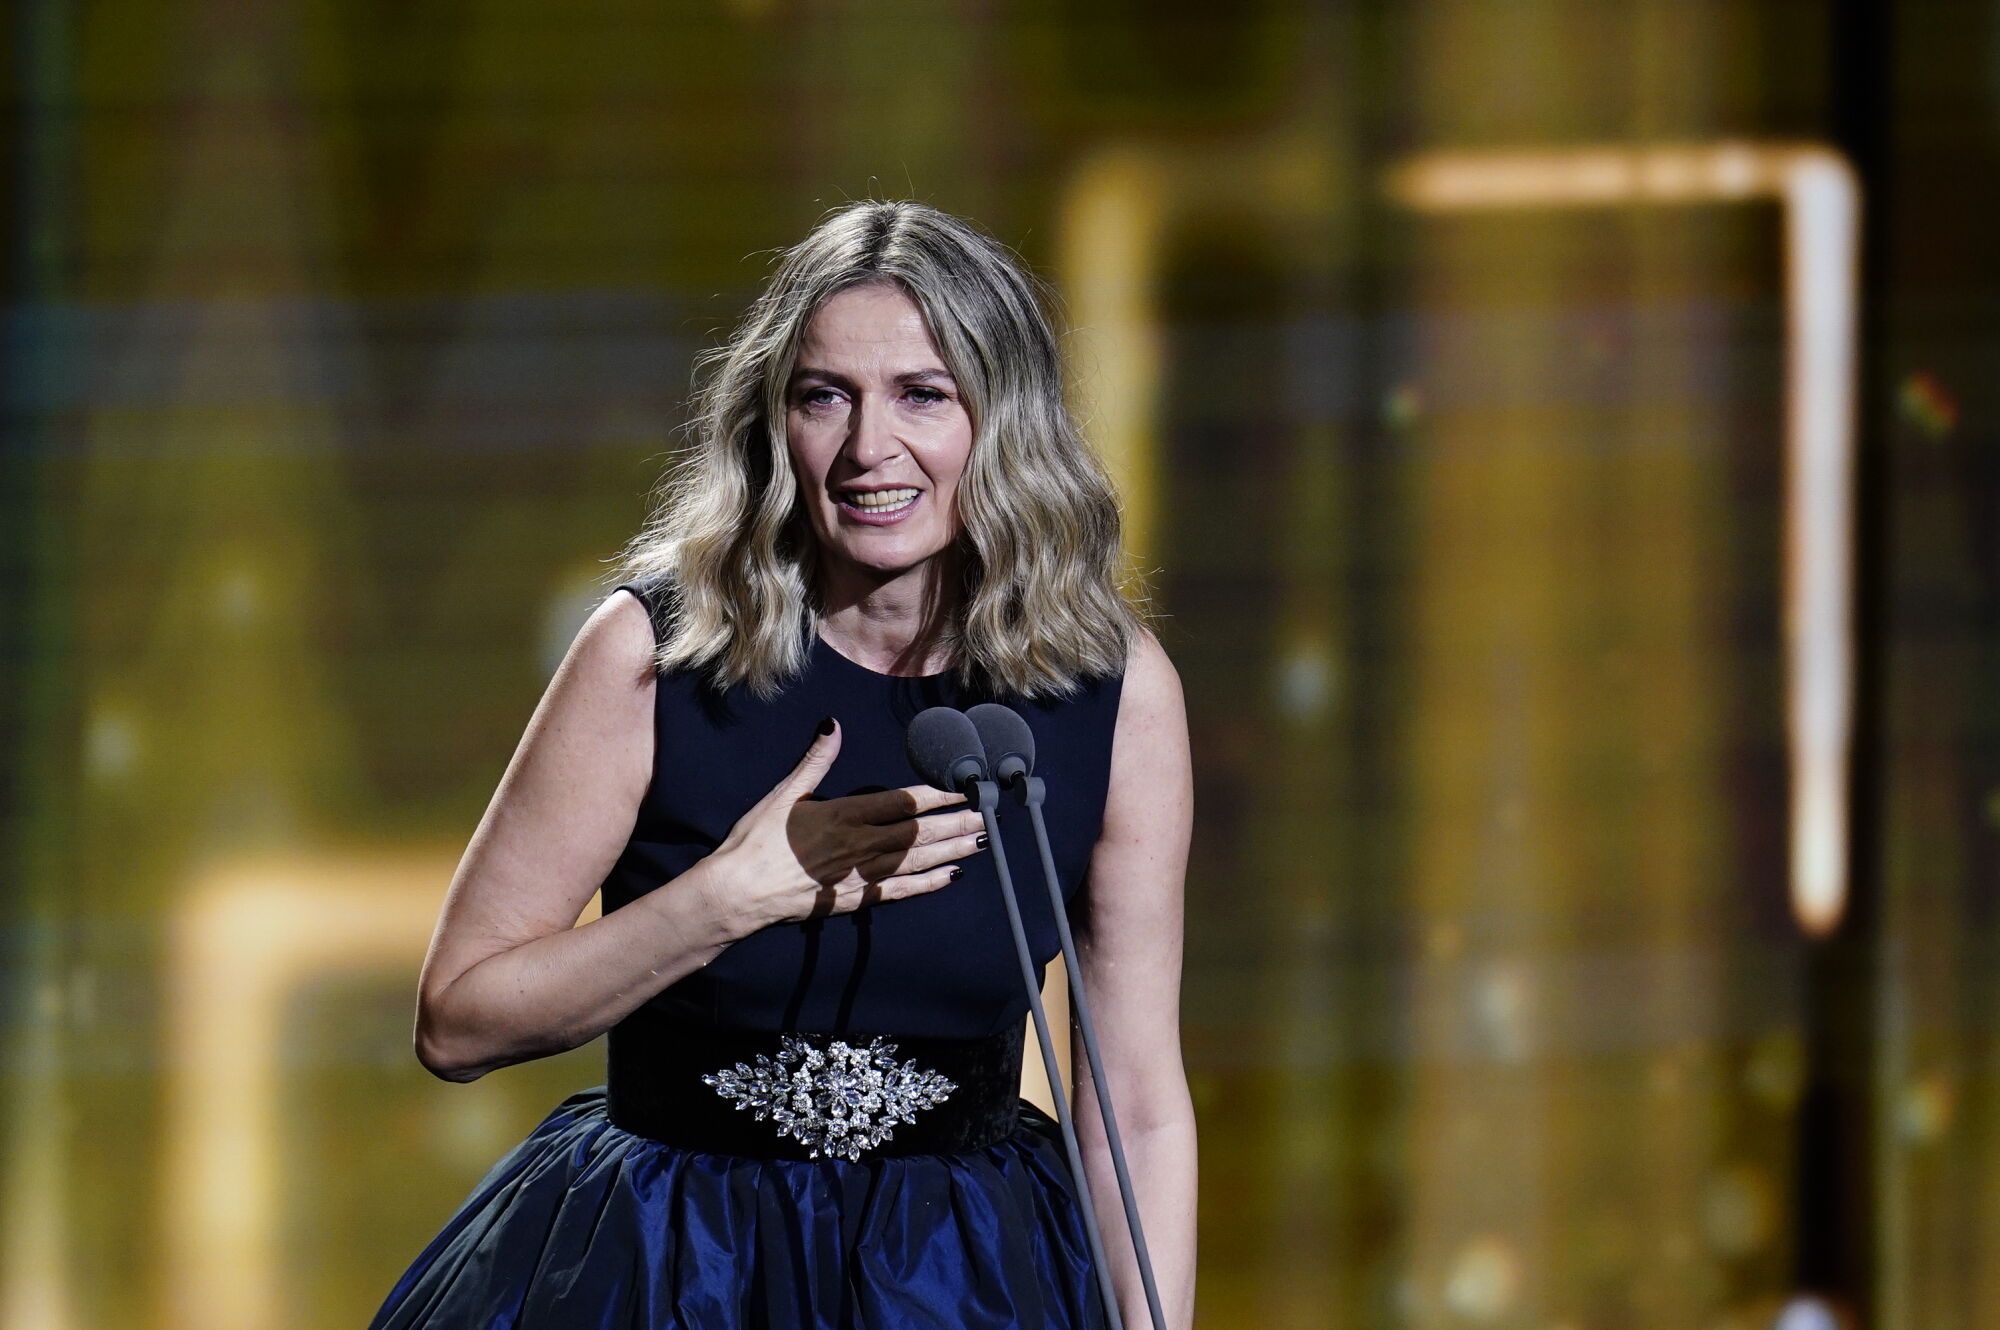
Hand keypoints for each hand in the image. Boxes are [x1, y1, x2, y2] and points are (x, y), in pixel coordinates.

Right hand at [704, 715, 988, 931]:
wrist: (736, 893)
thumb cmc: (755, 842)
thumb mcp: (783, 794)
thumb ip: (814, 762)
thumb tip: (833, 726)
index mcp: (844, 815)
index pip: (902, 802)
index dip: (937, 794)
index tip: (964, 786)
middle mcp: (859, 846)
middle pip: (918, 832)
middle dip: (955, 822)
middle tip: (988, 815)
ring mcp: (859, 876)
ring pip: (915, 861)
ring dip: (950, 850)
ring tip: (980, 841)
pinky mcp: (853, 900)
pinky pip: (899, 893)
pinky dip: (926, 884)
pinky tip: (950, 877)